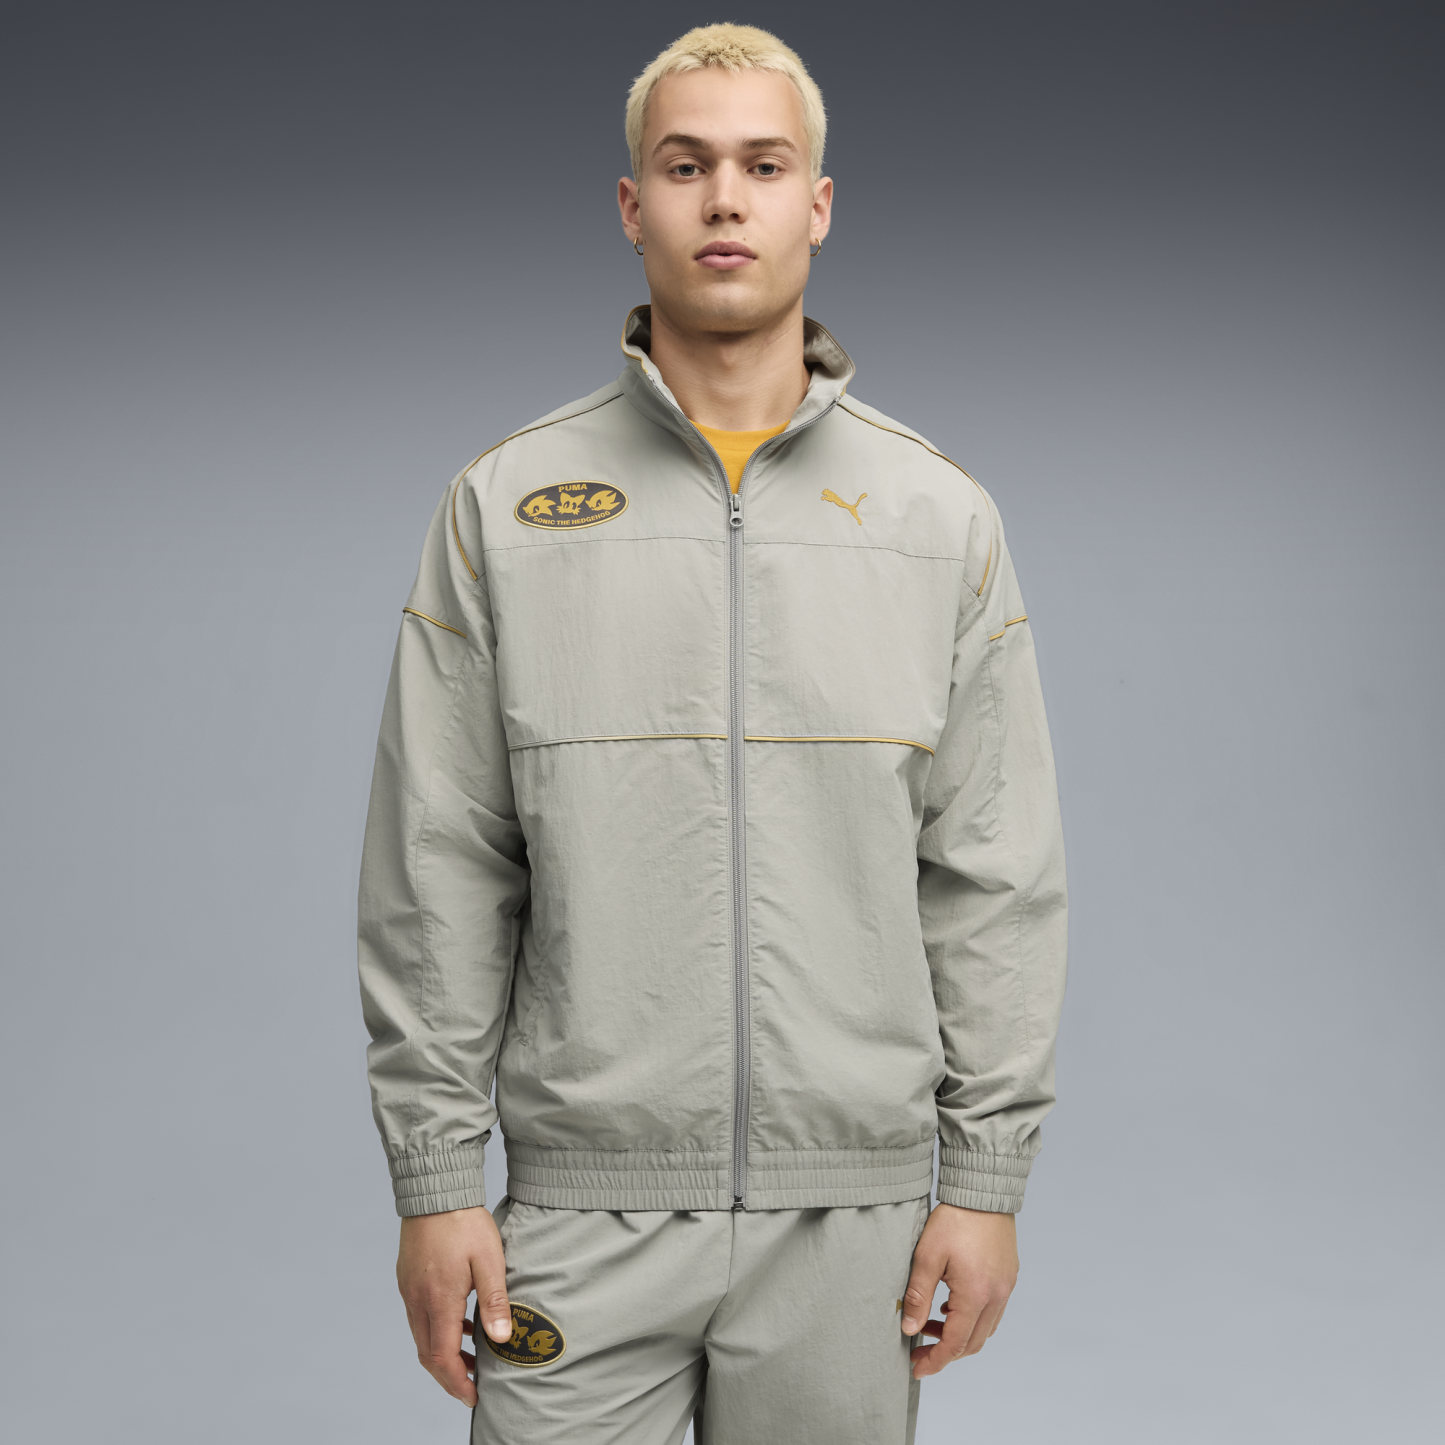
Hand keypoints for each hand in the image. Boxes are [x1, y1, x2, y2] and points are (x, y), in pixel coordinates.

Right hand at [396, 1206, 510, 1405]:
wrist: (434, 1189)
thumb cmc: (464, 1222)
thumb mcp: (489, 1260)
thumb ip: (495, 1301)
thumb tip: (501, 1338)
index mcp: (439, 1300)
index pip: (442, 1358)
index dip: (457, 1382)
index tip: (473, 1395)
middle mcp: (417, 1299)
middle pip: (427, 1354)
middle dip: (449, 1375)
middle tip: (472, 1384)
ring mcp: (409, 1289)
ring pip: (421, 1336)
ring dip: (442, 1354)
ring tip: (471, 1356)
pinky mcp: (407, 1278)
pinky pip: (419, 1316)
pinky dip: (437, 1330)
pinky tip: (460, 1322)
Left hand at [900, 1203, 1017, 1377]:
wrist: (984, 1190)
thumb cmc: (954, 1219)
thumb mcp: (927, 1255)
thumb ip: (918, 1295)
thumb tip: (909, 1328)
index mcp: (976, 1295)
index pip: (955, 1343)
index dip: (935, 1360)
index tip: (917, 1368)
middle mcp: (996, 1296)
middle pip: (973, 1343)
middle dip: (946, 1353)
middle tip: (920, 1351)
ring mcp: (1005, 1287)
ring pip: (985, 1329)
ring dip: (960, 1336)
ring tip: (931, 1325)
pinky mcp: (1008, 1276)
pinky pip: (992, 1311)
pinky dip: (972, 1318)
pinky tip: (951, 1306)